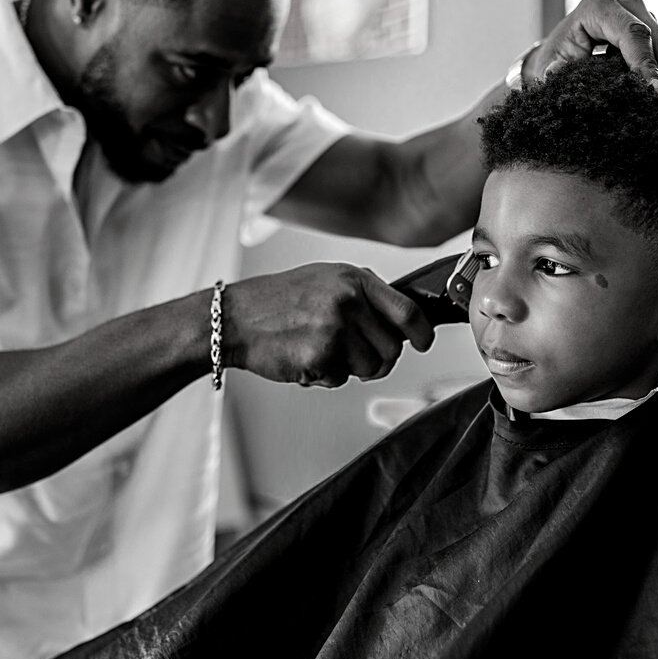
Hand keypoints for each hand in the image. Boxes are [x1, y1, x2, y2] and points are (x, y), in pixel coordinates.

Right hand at [222, 263, 435, 387]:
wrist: (235, 318)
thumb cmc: (277, 302)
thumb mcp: (325, 281)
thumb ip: (362, 296)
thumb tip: (401, 320)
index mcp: (354, 279)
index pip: (407, 310)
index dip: (421, 333)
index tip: (423, 343)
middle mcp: (349, 300)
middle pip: (392, 348)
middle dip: (379, 360)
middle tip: (353, 357)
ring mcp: (336, 327)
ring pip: (371, 368)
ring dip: (350, 369)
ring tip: (321, 352)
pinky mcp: (321, 354)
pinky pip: (341, 379)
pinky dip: (325, 376)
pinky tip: (304, 358)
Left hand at [526, 0, 657, 87]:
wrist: (563, 52)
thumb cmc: (556, 58)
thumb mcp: (550, 64)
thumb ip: (553, 69)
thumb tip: (554, 72)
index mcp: (598, 6)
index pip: (631, 33)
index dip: (644, 61)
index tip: (653, 89)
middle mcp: (626, 3)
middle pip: (656, 38)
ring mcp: (643, 14)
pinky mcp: (653, 29)